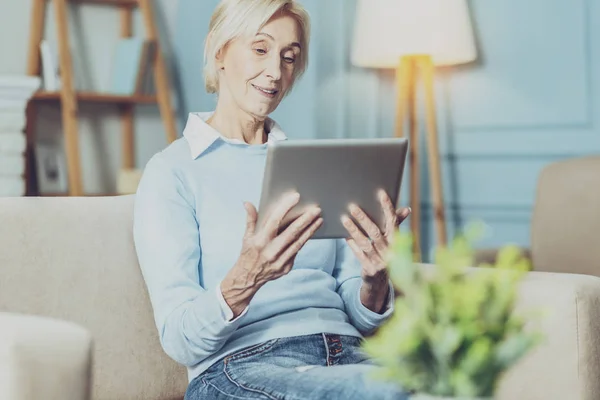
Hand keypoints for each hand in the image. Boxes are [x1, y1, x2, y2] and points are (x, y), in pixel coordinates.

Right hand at [221, 192, 322, 316]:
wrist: (248, 278)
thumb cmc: (248, 254)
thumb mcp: (246, 237)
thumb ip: (250, 220)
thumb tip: (247, 203)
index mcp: (260, 241)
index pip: (274, 220)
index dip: (285, 208)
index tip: (296, 197)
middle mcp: (271, 251)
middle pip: (292, 232)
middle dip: (305, 220)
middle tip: (316, 209)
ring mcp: (280, 260)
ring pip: (299, 242)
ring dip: (310, 230)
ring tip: (319, 219)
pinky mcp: (286, 267)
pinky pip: (297, 251)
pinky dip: (304, 240)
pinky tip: (311, 231)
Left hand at [341, 190, 410, 311]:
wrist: (381, 282)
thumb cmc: (385, 255)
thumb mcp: (392, 242)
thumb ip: (396, 225)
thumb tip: (406, 209)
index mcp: (397, 242)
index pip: (393, 222)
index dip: (388, 208)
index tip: (380, 194)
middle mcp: (391, 252)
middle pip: (375, 232)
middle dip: (364, 218)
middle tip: (352, 207)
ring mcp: (381, 262)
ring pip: (365, 243)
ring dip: (354, 230)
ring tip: (344, 219)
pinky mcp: (370, 270)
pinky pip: (359, 255)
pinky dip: (353, 245)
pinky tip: (345, 236)